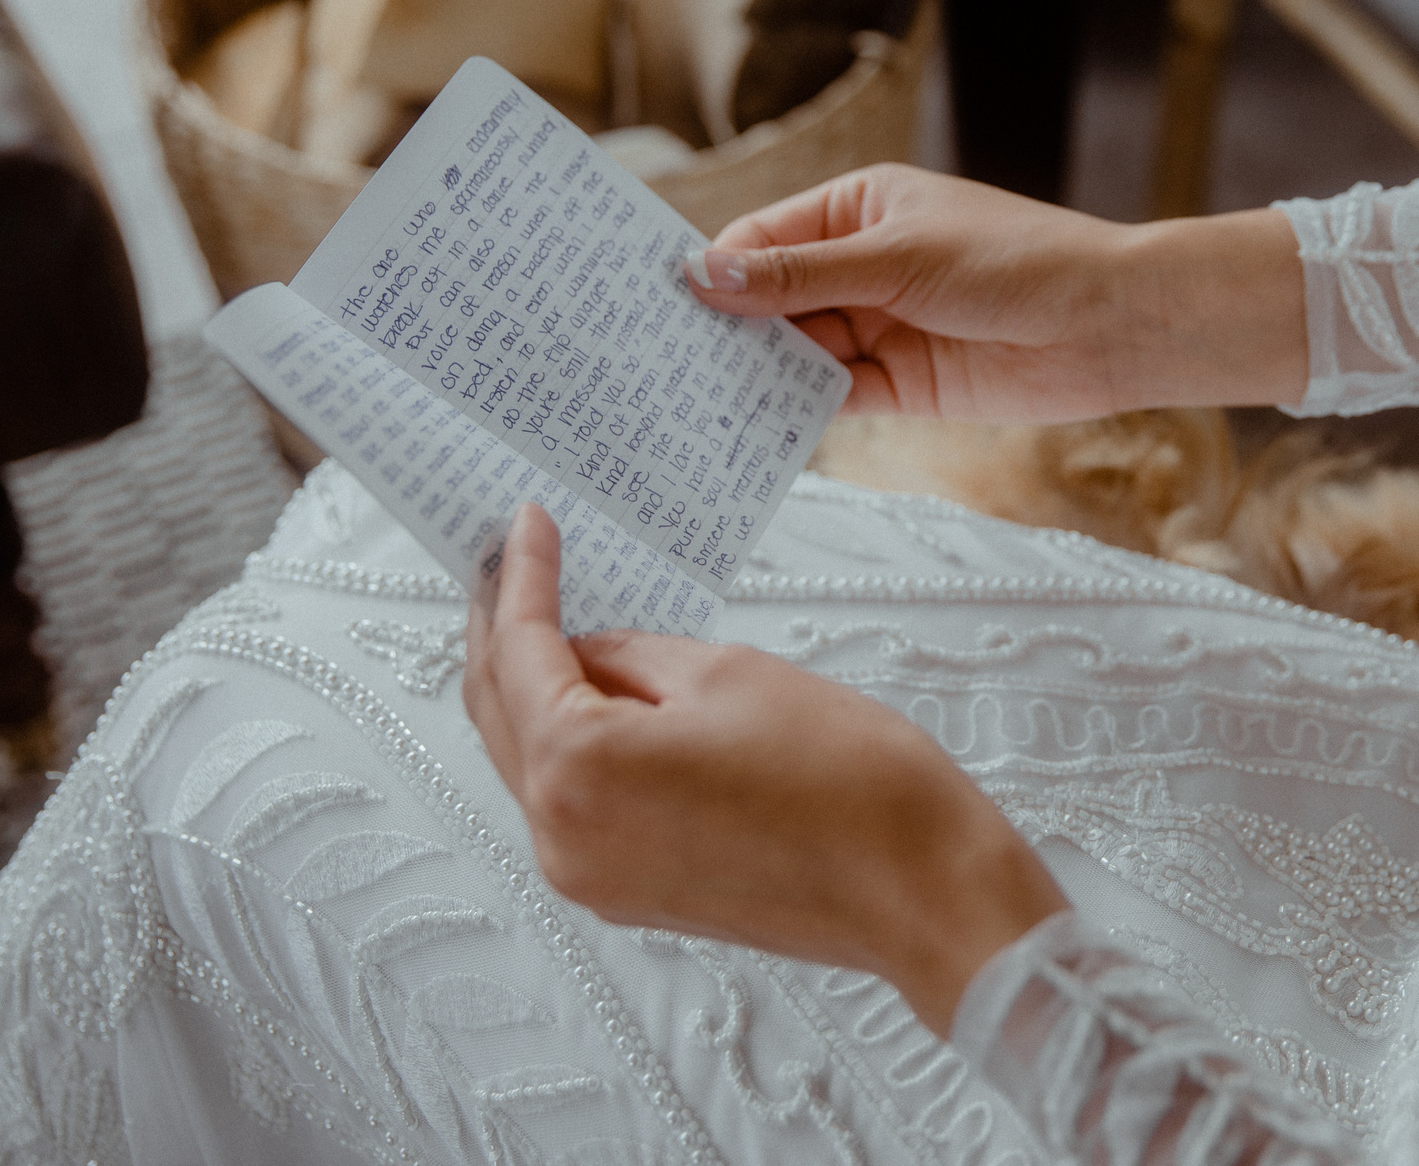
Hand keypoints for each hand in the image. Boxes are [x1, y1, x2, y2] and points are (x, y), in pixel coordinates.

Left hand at [463, 505, 1067, 1034]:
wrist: (919, 889)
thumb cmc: (845, 781)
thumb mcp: (727, 674)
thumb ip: (634, 656)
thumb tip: (588, 652)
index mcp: (577, 770)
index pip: (519, 652)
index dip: (521, 578)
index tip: (525, 525)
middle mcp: (562, 837)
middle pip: (499, 713)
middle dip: (503, 630)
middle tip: (512, 563)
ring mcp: (592, 877)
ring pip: (531, 762)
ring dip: (534, 689)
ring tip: (555, 619)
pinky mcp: (630, 893)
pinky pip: (573, 802)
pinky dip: (574, 743)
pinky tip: (603, 695)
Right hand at [681, 163, 1306, 418]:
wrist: (1108, 326)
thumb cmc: (1016, 261)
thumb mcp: (897, 258)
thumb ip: (800, 275)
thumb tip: (705, 276)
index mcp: (857, 207)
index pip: (762, 239)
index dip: (711, 271)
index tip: (655, 304)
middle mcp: (860, 264)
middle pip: (770, 299)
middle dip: (723, 328)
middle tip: (652, 361)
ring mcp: (878, 325)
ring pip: (795, 351)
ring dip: (752, 374)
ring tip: (685, 401)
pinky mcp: (899, 383)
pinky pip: (829, 396)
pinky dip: (792, 410)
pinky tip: (748, 427)